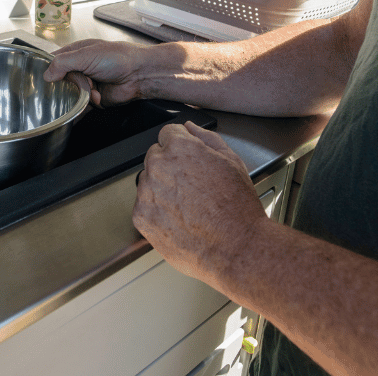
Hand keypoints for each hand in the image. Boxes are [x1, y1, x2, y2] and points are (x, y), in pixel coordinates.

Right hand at [43, 39, 150, 106]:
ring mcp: (86, 85)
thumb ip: (63, 63)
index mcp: (76, 53)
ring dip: (79, 96)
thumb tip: (47, 74)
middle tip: (80, 82)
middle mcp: (79, 69)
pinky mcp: (93, 99)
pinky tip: (86, 105)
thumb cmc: (118, 58)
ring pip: (70, 95)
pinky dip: (81, 109)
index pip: (54, 62)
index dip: (48, 70)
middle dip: (68, 85)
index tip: (46, 79)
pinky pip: (80, 107)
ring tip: (93, 91)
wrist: (139, 75)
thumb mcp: (86, 55)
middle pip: (60, 82)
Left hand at [133, 121, 267, 287]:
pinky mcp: (141, 217)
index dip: (181, 145)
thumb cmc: (236, 207)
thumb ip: (206, 138)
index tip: (187, 158)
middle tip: (192, 186)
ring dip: (161, 188)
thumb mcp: (231, 161)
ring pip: (148, 181)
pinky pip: (143, 205)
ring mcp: (147, 193)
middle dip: (170, 167)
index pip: (167, 133)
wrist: (235, 248)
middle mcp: (158, 167)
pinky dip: (156, 211)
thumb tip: (190, 128)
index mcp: (179, 148)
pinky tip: (179, 218)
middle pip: (155, 156)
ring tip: (187, 205)